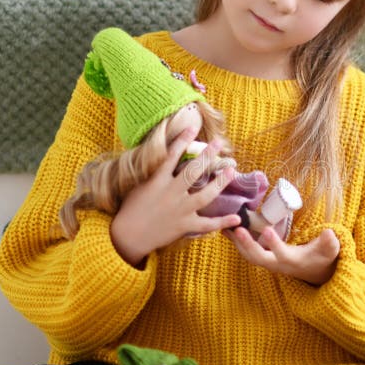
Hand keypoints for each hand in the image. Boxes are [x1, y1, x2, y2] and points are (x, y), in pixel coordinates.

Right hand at [110, 130, 242, 266]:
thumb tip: (163, 157)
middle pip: (193, 172)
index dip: (182, 140)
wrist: (127, 236)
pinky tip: (237, 217)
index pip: (172, 155)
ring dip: (220, 183)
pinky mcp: (185, 225)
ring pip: (205, 195)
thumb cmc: (130, 208)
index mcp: (158, 180)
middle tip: (219, 143)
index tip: (193, 127)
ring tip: (232, 172)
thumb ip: (153, 173)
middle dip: (207, 156)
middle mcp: (171, 193)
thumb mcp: (138, 185)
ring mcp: (180, 210)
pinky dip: (223, 222)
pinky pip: (207, 224)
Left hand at [225, 224, 340, 285]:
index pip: (281, 254)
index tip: (267, 230)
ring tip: (225, 227)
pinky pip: (247, 252)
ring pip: (249, 256)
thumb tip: (329, 233)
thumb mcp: (329, 251)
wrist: (314, 271)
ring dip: (237, 243)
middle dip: (246, 244)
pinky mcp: (264, 258)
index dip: (274, 244)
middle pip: (258, 258)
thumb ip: (330, 243)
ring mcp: (269, 262)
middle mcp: (277, 264)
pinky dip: (237, 242)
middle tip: (237, 229)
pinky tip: (227, 230)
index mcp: (292, 261)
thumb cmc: (321, 258)